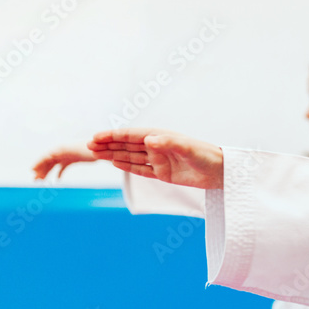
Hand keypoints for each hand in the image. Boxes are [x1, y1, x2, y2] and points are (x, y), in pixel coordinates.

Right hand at [33, 144, 95, 179]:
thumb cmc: (91, 148)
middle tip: (35, 181)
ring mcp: (68, 155)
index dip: (39, 163)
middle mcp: (63, 151)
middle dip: (41, 170)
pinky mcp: (73, 159)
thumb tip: (51, 155)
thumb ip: (63, 153)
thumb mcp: (75, 150)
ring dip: (47, 172)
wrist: (104, 148)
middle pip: (49, 161)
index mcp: (62, 148)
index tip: (32, 170)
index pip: (46, 156)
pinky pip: (63, 166)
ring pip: (54, 164)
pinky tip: (57, 180)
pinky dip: (59, 173)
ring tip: (42, 181)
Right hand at [87, 128, 223, 188]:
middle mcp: (157, 146)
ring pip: (130, 156)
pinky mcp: (163, 173)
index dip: (113, 135)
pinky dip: (127, 166)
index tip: (96, 136)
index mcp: (161, 137)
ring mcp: (159, 160)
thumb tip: (149, 140)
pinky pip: (140, 169)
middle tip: (87, 145)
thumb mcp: (188, 149)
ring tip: (94, 154)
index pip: (131, 135)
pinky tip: (114, 163)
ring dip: (113, 155)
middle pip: (127, 145)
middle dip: (108, 144)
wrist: (221, 171)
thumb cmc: (207, 156)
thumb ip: (168, 143)